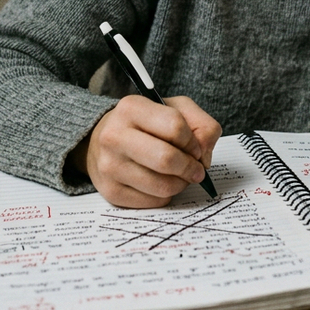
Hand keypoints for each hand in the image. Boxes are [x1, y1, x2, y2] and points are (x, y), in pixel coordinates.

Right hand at [75, 95, 220, 207]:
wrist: (106, 141)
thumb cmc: (147, 125)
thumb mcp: (176, 110)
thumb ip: (201, 125)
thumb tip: (204, 158)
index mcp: (131, 108)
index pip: (175, 127)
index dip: (194, 141)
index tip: (195, 148)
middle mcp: (114, 136)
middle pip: (166, 159)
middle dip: (191, 168)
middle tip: (196, 169)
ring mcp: (109, 166)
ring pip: (162, 186)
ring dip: (181, 183)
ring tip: (179, 175)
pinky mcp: (111, 191)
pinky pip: (154, 201)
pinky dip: (166, 195)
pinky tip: (161, 182)